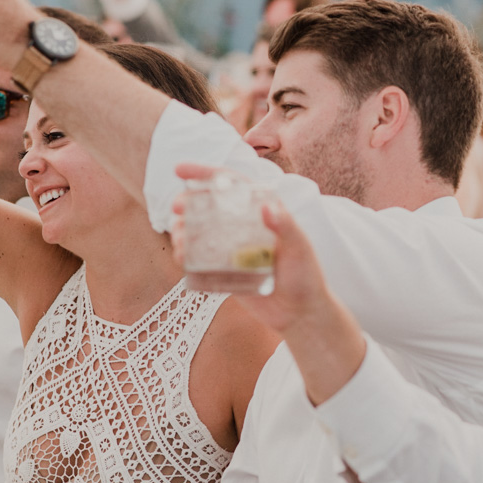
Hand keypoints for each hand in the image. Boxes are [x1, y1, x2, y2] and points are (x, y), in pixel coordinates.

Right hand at [171, 163, 337, 335]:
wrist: (301, 314)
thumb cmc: (306, 276)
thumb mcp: (300, 247)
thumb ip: (285, 226)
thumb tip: (266, 207)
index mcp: (262, 211)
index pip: (231, 184)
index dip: (205, 174)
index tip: (180, 169)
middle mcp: (244, 226)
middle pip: (209, 205)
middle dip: (187, 201)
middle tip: (177, 207)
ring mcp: (232, 248)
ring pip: (199, 231)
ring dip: (183, 230)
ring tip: (180, 238)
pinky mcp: (224, 271)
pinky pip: (200, 259)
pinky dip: (187, 255)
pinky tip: (182, 257)